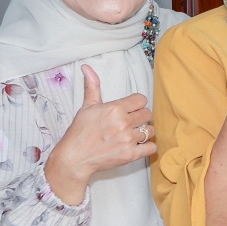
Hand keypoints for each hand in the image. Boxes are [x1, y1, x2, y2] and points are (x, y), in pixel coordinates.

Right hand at [43, 65, 158, 202]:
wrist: (75, 158)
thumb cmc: (79, 132)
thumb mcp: (86, 107)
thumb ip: (92, 87)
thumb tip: (87, 67)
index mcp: (114, 109)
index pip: (141, 100)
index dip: (136, 104)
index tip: (129, 109)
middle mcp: (123, 123)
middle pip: (147, 114)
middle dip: (140, 117)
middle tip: (130, 122)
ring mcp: (128, 140)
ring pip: (150, 130)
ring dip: (144, 132)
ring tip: (132, 134)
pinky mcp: (131, 155)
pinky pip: (151, 147)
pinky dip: (147, 146)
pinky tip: (138, 145)